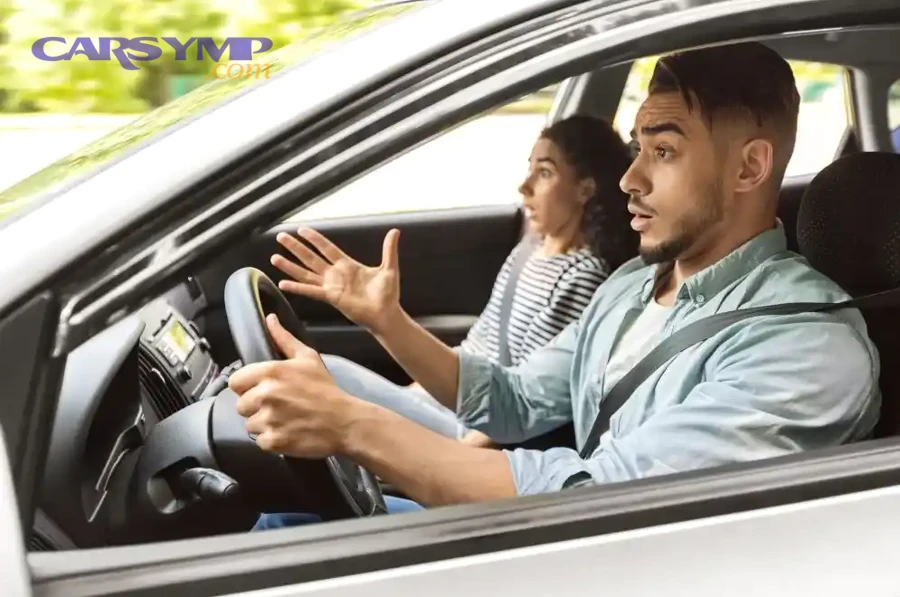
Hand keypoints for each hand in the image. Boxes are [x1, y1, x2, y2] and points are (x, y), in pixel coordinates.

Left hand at [228, 313, 355, 457]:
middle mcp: (265, 395)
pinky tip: (288, 431)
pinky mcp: (273, 441)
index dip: (247, 387)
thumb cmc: (326, 390)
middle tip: (278, 406)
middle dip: (256, 407)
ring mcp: (269, 419)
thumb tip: (270, 320)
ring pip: (250, 424)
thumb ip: (284, 339)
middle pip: (241, 405)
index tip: (261, 390)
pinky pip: (261, 441)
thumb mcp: (308, 358)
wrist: (345, 422)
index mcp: (270, 372)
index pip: (235, 382)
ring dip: (264, 424)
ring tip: (285, 419)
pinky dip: (272, 440)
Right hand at [271, 227, 400, 332]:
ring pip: (306, 273)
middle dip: (296, 247)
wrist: (386, 314)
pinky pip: (310, 291)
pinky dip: (297, 288)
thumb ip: (389, 249)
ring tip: (274, 257)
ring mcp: (331, 286)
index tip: (301, 229)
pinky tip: (283, 283)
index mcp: (347, 265)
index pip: (327, 248)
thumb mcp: (389, 268)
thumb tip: (395, 231)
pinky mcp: (331, 298)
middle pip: (311, 257)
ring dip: (290, 265)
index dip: (314, 239)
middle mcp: (336, 274)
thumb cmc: (388, 294)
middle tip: (281, 237)